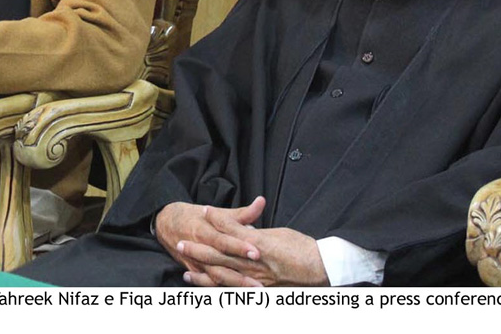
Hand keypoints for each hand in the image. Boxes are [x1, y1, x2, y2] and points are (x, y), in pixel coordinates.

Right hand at [155, 198, 264, 285]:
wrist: (165, 222)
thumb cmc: (193, 216)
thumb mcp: (215, 211)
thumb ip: (240, 212)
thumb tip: (261, 202)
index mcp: (204, 231)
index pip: (223, 241)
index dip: (239, 247)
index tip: (257, 252)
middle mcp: (199, 248)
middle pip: (220, 263)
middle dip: (240, 273)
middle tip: (259, 281)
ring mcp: (195, 262)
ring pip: (215, 276)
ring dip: (235, 284)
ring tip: (254, 290)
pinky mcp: (193, 270)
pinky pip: (207, 283)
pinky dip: (220, 289)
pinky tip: (237, 295)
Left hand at [179, 221, 328, 286]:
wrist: (321, 268)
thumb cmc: (302, 249)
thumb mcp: (277, 233)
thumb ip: (257, 232)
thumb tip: (244, 228)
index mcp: (258, 243)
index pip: (231, 229)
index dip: (216, 219)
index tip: (203, 211)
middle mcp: (253, 262)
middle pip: (219, 254)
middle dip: (198, 249)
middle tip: (180, 242)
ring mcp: (255, 279)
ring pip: (221, 276)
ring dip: (201, 273)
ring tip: (185, 270)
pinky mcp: (258, 290)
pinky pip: (233, 290)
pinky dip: (217, 290)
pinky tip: (206, 289)